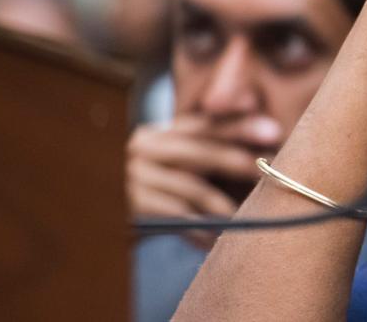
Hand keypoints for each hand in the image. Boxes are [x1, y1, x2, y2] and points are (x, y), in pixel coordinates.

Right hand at [128, 116, 281, 245]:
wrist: (92, 216)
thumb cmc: (138, 195)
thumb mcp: (161, 169)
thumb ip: (194, 158)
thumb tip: (252, 160)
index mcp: (156, 134)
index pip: (204, 125)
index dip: (240, 126)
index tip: (274, 132)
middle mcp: (143, 148)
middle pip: (204, 152)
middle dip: (242, 163)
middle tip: (274, 173)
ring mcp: (134, 175)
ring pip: (195, 189)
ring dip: (224, 208)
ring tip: (244, 218)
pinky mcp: (130, 205)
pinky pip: (177, 217)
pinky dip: (199, 230)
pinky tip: (212, 241)